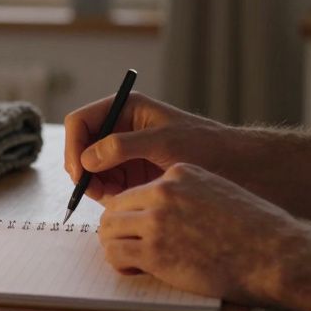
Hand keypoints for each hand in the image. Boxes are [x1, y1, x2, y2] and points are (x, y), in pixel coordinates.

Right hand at [63, 91, 230, 201]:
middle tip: (95, 192)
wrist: (236, 166)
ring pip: (91, 170)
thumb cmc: (205, 145)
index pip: (80, 122)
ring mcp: (125, 153)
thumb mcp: (163, 142)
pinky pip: (107, 185)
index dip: (74, 147)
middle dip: (83, 170)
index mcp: (126, 109)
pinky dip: (109, 195)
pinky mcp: (132, 174)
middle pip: (81, 148)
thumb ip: (122, 147)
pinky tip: (125, 201)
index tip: (79, 174)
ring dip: (96, 185)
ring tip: (116, 198)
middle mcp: (120, 129)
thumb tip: (86, 159)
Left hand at [97, 163, 304, 304]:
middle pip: (117, 206)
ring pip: (110, 228)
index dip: (134, 211)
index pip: (137, 189)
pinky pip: (115, 253)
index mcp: (180, 173)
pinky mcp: (155, 250)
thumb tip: (168, 216)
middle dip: (118, 228)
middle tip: (126, 245)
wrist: (276, 255)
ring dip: (115, 245)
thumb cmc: (258, 232)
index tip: (138, 227)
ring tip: (130, 259)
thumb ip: (190, 197)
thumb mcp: (220, 194)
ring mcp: (157, 220)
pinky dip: (118, 263)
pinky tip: (132, 269)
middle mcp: (164, 191)